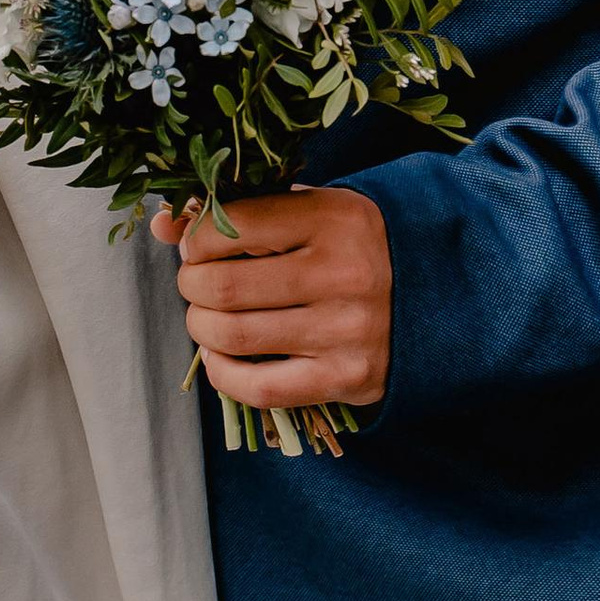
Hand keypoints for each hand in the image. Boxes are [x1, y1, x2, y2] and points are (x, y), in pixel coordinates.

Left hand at [151, 184, 392, 412]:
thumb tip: (163, 223)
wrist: (436, 296)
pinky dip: (223, 374)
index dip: (196, 240)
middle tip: (198, 284)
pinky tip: (220, 358)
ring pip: (232, 336)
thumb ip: (239, 213)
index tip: (197, 247)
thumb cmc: (355, 246)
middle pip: (223, 287)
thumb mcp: (309, 212)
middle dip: (192, 287)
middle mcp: (342, 273)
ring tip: (208, 318)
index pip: (231, 226)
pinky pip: (260, 388)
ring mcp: (345, 331)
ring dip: (201, 328)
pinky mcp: (346, 378)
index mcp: (333, 219)